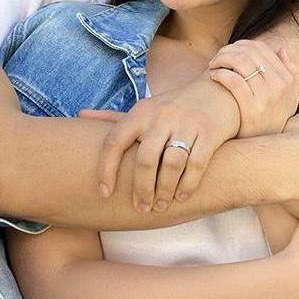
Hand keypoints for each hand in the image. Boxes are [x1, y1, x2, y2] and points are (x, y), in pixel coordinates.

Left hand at [80, 75, 241, 210]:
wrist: (218, 91)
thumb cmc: (173, 107)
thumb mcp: (144, 108)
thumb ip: (114, 118)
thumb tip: (79, 114)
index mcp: (141, 112)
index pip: (114, 141)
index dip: (106, 169)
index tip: (104, 193)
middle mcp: (162, 116)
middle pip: (145, 159)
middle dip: (141, 189)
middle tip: (141, 207)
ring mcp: (187, 124)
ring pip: (172, 164)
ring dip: (164, 190)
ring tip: (160, 206)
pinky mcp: (210, 132)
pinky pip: (197, 164)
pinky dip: (188, 185)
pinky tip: (181, 197)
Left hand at [207, 39, 298, 137]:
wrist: (270, 150)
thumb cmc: (273, 119)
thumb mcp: (288, 98)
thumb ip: (289, 73)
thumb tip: (281, 50)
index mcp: (287, 79)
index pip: (262, 49)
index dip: (241, 45)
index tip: (230, 51)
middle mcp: (279, 86)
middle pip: (249, 53)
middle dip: (229, 50)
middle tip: (217, 57)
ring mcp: (266, 98)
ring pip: (241, 63)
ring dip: (222, 59)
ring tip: (213, 65)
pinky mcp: (251, 109)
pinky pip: (234, 80)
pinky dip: (221, 74)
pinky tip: (213, 76)